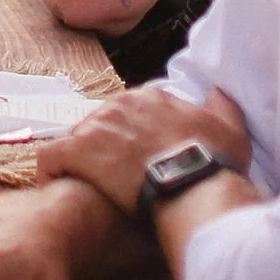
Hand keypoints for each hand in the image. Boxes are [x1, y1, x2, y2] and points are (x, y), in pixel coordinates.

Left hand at [37, 80, 249, 222]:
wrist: (192, 185)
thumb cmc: (212, 163)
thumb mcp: (229, 128)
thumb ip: (221, 106)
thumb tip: (217, 92)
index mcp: (151, 98)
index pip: (131, 111)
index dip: (132, 136)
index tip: (137, 158)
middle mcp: (120, 104)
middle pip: (102, 124)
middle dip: (105, 148)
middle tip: (113, 177)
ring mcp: (97, 126)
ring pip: (77, 138)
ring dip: (80, 160)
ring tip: (87, 185)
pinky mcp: (79, 151)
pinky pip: (50, 157)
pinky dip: (50, 171)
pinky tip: (56, 187)